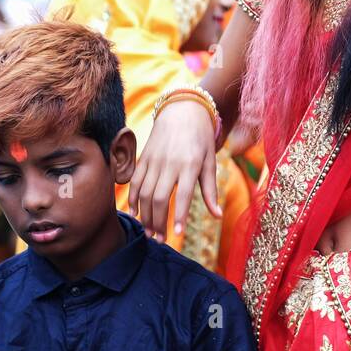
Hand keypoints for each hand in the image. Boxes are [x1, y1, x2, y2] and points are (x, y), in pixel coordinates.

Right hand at [128, 99, 219, 239]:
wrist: (182, 110)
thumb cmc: (201, 138)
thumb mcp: (210, 161)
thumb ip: (210, 190)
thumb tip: (217, 216)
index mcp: (190, 164)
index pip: (182, 196)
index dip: (178, 217)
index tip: (176, 235)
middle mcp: (170, 162)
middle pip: (159, 198)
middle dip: (158, 222)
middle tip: (159, 239)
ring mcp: (154, 159)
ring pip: (144, 192)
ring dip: (145, 215)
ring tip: (149, 232)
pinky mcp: (143, 157)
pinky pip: (135, 181)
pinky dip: (132, 198)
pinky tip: (135, 213)